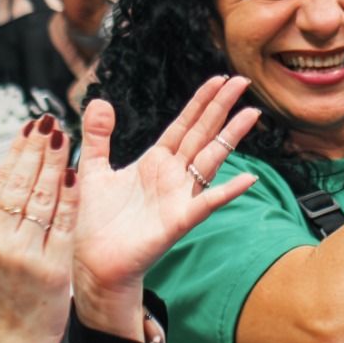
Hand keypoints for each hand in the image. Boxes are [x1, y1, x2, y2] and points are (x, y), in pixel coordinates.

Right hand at [0, 118, 77, 342]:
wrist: (11, 340)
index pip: (0, 184)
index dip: (16, 152)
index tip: (29, 128)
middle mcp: (0, 244)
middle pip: (22, 186)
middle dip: (37, 150)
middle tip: (49, 121)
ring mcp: (28, 256)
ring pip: (43, 200)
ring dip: (55, 164)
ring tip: (63, 137)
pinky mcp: (54, 268)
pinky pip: (64, 224)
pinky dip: (70, 196)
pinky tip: (76, 172)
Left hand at [70, 82, 258, 339]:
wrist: (93, 263)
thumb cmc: (97, 223)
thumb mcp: (93, 170)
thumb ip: (97, 136)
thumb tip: (102, 100)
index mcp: (155, 161)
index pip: (184, 124)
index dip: (201, 101)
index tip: (219, 79)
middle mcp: (172, 176)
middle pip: (202, 134)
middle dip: (221, 107)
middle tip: (242, 81)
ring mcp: (179, 197)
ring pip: (210, 160)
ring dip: (230, 137)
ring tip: (251, 114)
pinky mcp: (178, 221)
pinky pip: (207, 203)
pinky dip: (227, 192)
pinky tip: (246, 179)